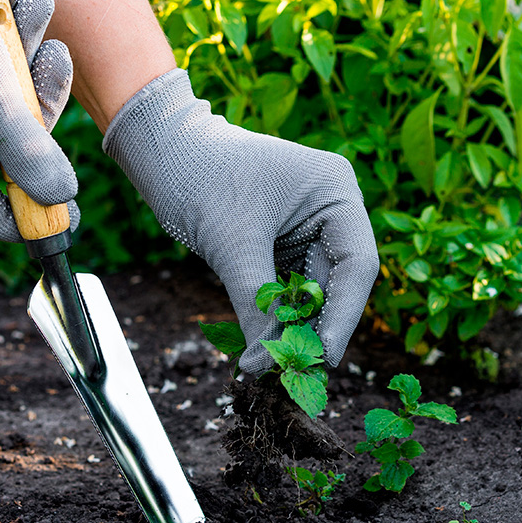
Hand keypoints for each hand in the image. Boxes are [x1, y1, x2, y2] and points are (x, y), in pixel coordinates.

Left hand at [103, 69, 378, 375]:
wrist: (164, 152)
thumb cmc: (200, 177)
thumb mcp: (232, 244)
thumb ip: (255, 304)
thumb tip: (264, 364)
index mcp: (336, 190)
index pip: (357, 264)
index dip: (343, 315)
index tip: (324, 356)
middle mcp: (332, 208)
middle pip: (339, 283)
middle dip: (315, 326)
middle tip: (294, 369)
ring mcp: (310, 227)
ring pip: (314, 292)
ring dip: (294, 328)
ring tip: (273, 365)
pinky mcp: (286, 243)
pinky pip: (291, 290)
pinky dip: (278, 317)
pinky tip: (264, 346)